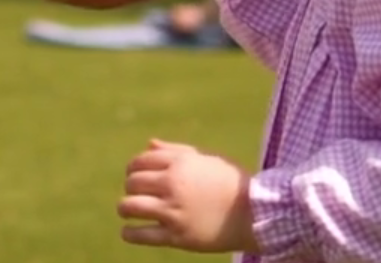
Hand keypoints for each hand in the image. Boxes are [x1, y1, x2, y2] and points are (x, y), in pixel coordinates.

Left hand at [118, 140, 258, 253]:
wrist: (255, 214)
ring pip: (130, 206)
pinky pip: (142, 235)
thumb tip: (149, 144)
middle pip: (132, 183)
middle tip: (136, 194)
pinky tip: (129, 232)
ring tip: (128, 212)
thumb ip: (176, 151)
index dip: (133, 168)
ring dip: (125, 208)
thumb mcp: (208, 159)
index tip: (136, 176)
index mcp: (180, 163)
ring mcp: (173, 211)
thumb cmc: (232, 183)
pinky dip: (130, 233)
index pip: (140, 161)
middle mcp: (173, 185)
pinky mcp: (177, 236)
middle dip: (131, 188)